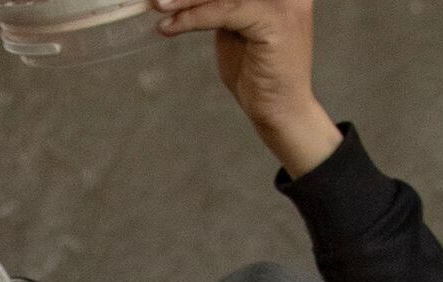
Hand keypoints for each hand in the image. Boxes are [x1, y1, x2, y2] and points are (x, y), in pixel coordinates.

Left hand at [150, 0, 337, 172]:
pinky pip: (223, 12)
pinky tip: (170, 27)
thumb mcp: (236, 27)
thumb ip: (221, 5)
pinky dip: (192, 19)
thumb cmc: (258, 72)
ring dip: (185, 0)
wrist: (280, 110)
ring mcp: (285, 3)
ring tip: (158, 6)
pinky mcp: (275, 21)